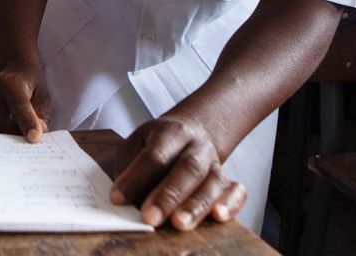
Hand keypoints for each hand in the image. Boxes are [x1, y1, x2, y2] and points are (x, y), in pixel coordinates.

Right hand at [0, 63, 49, 141]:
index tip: (35, 139)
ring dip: (5, 144)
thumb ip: (40, 116)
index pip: (18, 106)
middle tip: (28, 150)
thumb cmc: (30, 89)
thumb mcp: (42, 98)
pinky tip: (3, 146)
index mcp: (9, 83)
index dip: (28, 123)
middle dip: (17, 139)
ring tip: (17, 147)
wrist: (13, 77)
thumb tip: (33, 137)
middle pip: (3, 124)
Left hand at [111, 114, 246, 230]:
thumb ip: (129, 167)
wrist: (194, 132)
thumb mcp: (137, 143)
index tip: (118, 199)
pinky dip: (231, 203)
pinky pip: (237, 191)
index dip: (136, 178)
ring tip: (180, 224)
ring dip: (196, 206)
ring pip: (212, 183)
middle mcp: (197, 147)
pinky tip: (219, 216)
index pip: (154, 156)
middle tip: (150, 217)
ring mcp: (215, 164)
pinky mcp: (229, 181)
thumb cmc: (158, 143)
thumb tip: (123, 199)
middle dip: (168, 196)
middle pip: (186, 169)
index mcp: (170, 133)